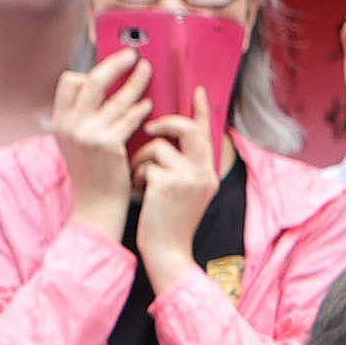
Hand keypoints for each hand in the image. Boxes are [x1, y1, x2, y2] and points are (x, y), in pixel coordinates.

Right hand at [54, 50, 150, 241]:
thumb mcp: (77, 144)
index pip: (69, 82)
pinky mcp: (108, 145)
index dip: (89, 72)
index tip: (107, 68)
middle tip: (133, 54)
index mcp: (60, 122)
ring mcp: (88, 134)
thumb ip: (82, 119)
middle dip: (114, 64)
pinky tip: (149, 105)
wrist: (96, 209)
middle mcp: (70, 125)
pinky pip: (128, 118)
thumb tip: (98, 90)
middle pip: (92, 80)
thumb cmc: (93, 176)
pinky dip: (139, 108)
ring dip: (135, 81)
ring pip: (115, 97)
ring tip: (148, 71)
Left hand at [134, 86, 221, 293]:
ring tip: (139, 179)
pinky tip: (138, 193)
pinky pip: (146, 163)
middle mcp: (204, 173)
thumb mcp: (184, 193)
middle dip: (166, 123)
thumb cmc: (168, 223)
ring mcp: (189, 179)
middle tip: (149, 128)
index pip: (207, 134)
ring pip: (159, 146)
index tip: (197, 91)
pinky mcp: (169, 184)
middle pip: (189, 129)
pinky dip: (137, 175)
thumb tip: (164, 139)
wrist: (168, 253)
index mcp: (208, 174)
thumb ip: (182, 167)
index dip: (201, 111)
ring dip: (142, 158)